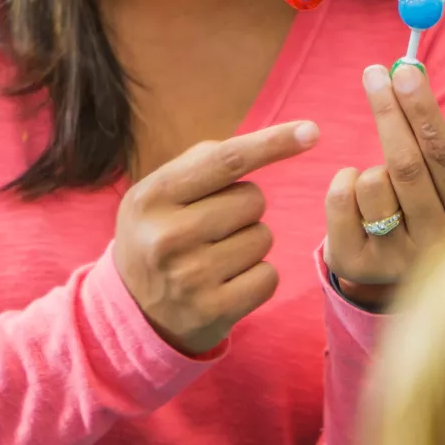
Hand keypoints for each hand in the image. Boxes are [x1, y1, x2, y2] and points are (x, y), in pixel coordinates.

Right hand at [114, 121, 319, 355]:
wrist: (132, 313)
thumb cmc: (159, 237)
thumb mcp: (158, 194)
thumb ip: (203, 162)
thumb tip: (274, 140)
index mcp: (152, 197)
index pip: (226, 161)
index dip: (272, 143)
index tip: (311, 131)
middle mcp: (166, 236)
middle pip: (253, 199)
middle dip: (245, 209)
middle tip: (213, 228)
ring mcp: (189, 277)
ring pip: (263, 237)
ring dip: (250, 243)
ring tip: (215, 257)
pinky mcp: (212, 311)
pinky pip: (268, 276)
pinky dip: (257, 277)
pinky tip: (227, 284)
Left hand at [324, 64, 444, 308]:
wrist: (407, 280)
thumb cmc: (425, 209)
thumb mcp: (443, 183)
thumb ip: (429, 135)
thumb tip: (406, 72)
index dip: (423, 109)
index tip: (405, 71)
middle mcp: (438, 242)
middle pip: (407, 163)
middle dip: (388, 111)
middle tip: (374, 73)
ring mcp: (397, 258)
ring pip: (372, 181)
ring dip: (369, 167)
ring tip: (380, 185)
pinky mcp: (358, 265)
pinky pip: (341, 200)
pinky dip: (344, 181)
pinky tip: (357, 197)